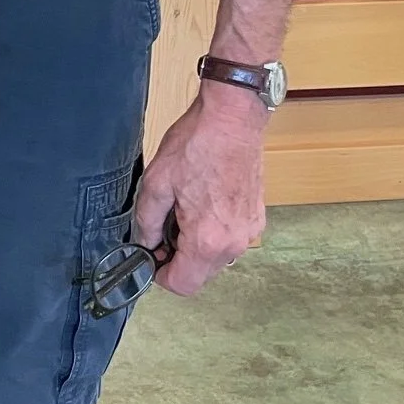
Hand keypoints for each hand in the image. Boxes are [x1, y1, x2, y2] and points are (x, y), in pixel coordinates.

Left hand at [132, 80, 265, 296]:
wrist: (233, 119)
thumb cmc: (196, 145)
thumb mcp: (156, 183)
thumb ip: (147, 222)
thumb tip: (146, 244)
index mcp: (207, 240)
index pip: (183, 285)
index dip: (160, 275)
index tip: (151, 255)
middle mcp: (234, 243)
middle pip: (201, 274)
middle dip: (178, 258)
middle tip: (164, 226)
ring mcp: (249, 231)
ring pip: (216, 259)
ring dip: (197, 246)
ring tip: (184, 210)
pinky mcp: (257, 217)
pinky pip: (231, 240)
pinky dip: (215, 232)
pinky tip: (203, 202)